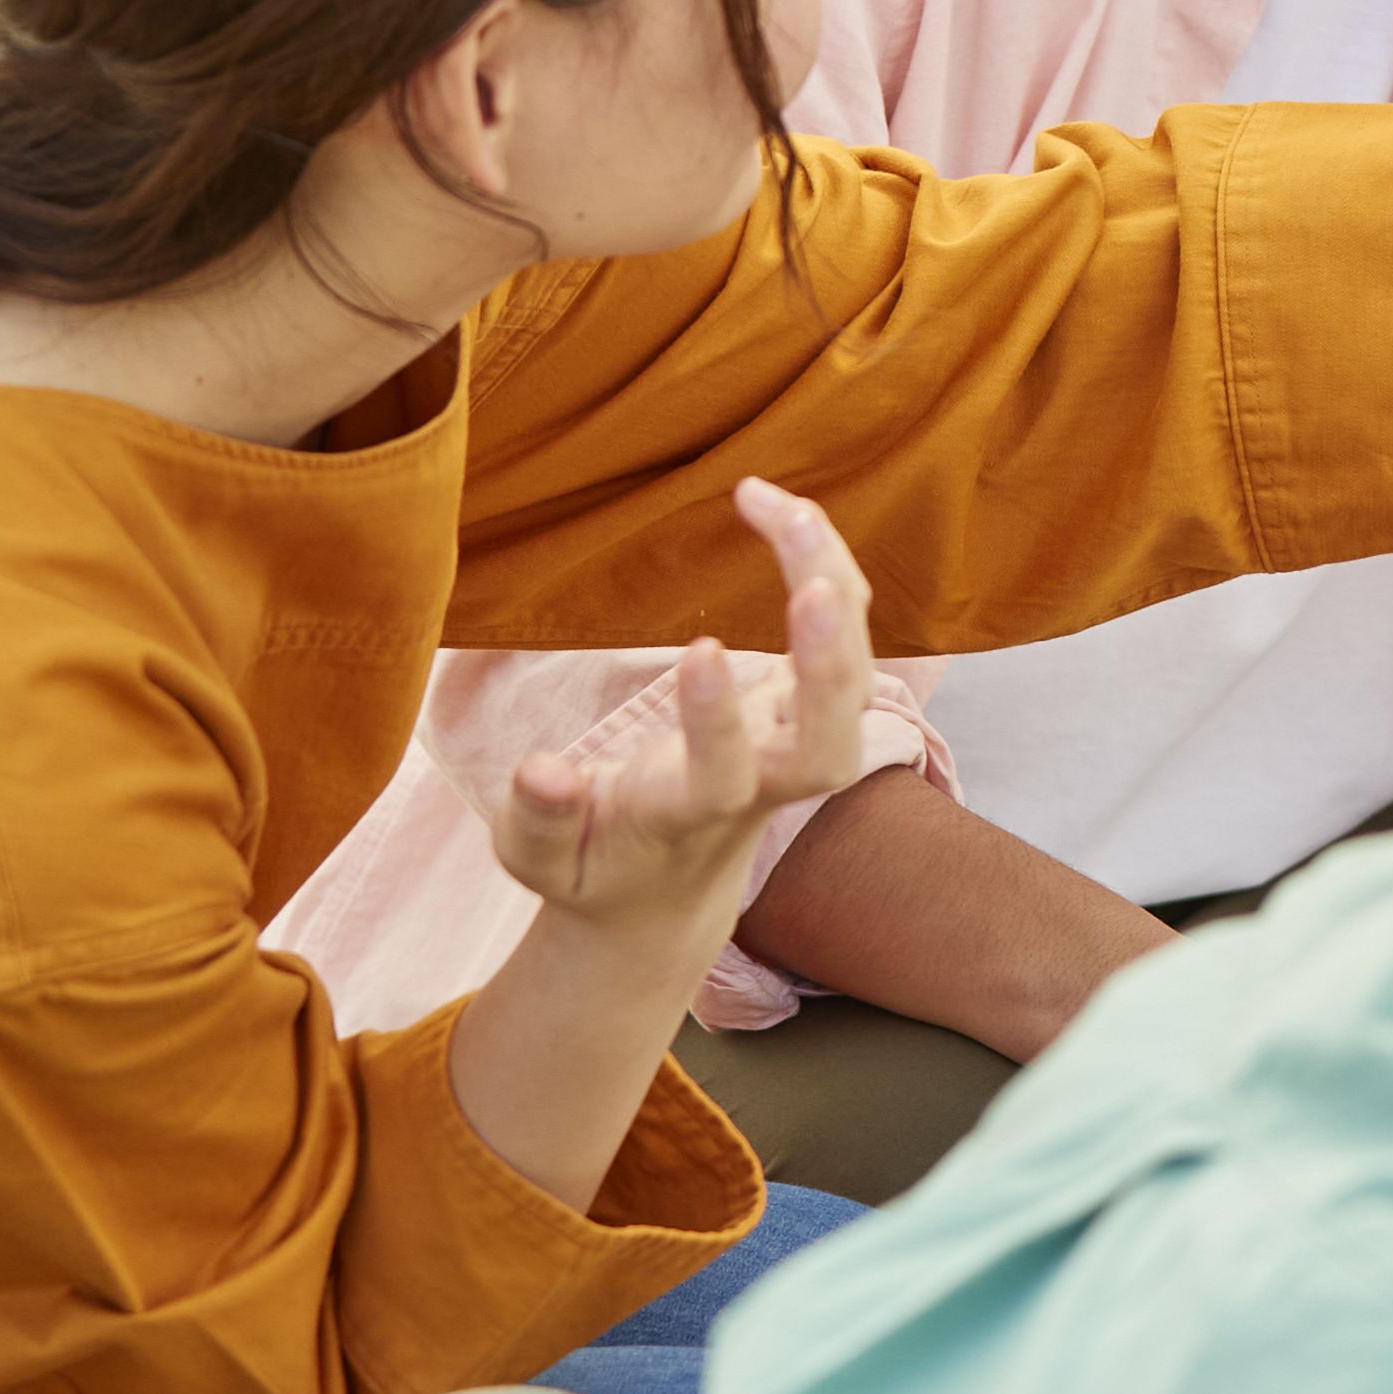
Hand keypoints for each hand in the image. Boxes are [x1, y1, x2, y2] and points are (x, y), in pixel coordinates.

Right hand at [481, 479, 876, 954]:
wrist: (662, 891)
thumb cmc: (594, 867)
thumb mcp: (541, 862)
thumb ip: (540, 821)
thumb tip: (541, 770)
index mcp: (691, 815)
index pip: (724, 777)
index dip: (719, 721)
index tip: (699, 650)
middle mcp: (764, 779)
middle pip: (832, 740)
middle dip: (832, 668)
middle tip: (814, 589)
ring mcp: (793, 736)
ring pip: (852, 672)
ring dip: (830, 583)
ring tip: (774, 502)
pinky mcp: (798, 698)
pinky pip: (836, 627)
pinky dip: (817, 561)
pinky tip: (771, 503)